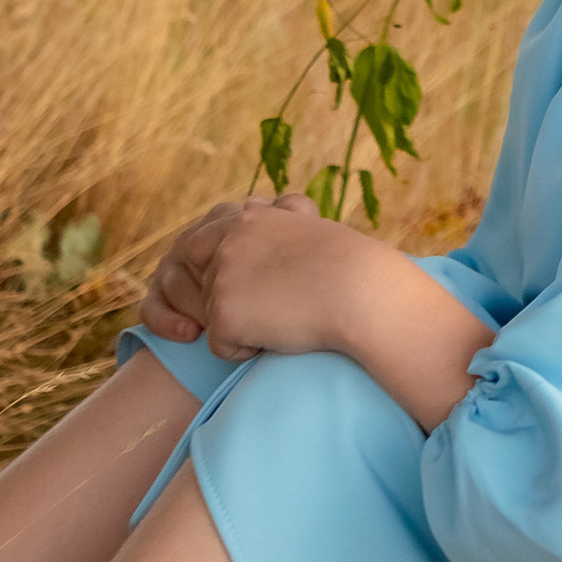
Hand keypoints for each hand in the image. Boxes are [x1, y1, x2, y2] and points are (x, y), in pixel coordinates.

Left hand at [136, 192, 391, 361]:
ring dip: (245, 326)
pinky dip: (247, 350)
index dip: (211, 274)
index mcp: (245, 217)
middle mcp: (226, 241)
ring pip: (214, 318)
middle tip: (270, 307)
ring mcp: (222, 277)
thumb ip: (275, 223)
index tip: (238, 291)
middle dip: (224, 304)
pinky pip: (221, 348)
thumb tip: (269, 210)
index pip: (198, 244)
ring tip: (289, 315)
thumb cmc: (351, 267)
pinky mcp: (223, 314)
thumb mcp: (306, 231)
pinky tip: (282, 333)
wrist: (363, 292)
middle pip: (202, 285)